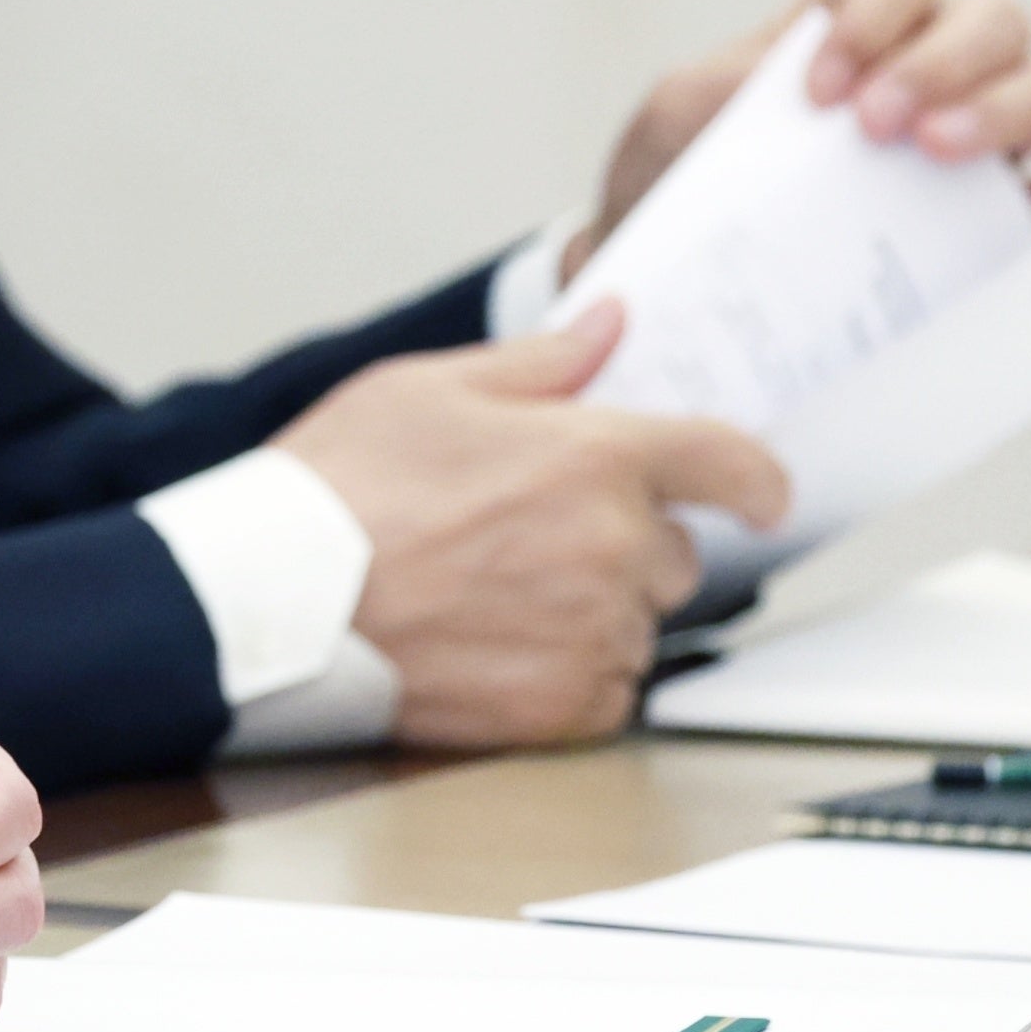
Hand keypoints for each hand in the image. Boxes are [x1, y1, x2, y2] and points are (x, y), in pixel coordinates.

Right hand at [274, 308, 790, 748]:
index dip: (754, 479)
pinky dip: (566, 673)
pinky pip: (606, 691)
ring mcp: (590, 634)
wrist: (274, 599)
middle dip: (622, 542)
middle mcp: (612, 549)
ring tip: (492, 594)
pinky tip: (494, 645)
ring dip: (592, 611)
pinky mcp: (559, 708)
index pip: (729, 464)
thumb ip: (541, 362)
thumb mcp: (428, 389)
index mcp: (593, 458)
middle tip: (525, 536)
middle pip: (675, 554)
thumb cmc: (337, 487)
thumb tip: (610, 323)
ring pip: (637, 625)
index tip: (757, 495)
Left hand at [570, 0, 1030, 286]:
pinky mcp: (1004, 220)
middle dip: (943, 63)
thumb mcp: (679, 117)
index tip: (820, 88)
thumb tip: (807, 107)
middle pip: (995, 19)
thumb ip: (728, 90)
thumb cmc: (677, 176)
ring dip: (1005, 109)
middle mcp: (934, 67)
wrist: (675, 278)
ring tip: (935, 154)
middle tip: (877, 125)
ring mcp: (979, 138)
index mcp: (854, 24)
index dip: (877, 11)